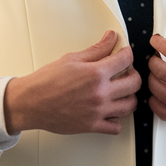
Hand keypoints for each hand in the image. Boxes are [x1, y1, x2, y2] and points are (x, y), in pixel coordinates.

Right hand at [3, 31, 140, 135]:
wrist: (30, 103)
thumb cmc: (46, 81)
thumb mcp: (72, 59)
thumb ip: (96, 50)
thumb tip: (110, 38)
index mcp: (95, 74)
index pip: (126, 59)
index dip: (127, 53)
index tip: (124, 54)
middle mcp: (100, 93)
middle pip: (135, 83)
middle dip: (133, 74)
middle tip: (124, 72)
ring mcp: (98, 111)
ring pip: (130, 105)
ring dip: (129, 96)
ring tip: (119, 91)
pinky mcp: (92, 126)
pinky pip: (116, 126)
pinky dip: (117, 119)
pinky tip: (110, 110)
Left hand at [147, 27, 165, 130]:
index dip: (159, 44)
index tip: (155, 41)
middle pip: (162, 71)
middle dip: (152, 62)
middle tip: (154, 59)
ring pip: (158, 91)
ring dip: (151, 81)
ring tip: (156, 77)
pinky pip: (163, 112)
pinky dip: (154, 102)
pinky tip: (157, 96)